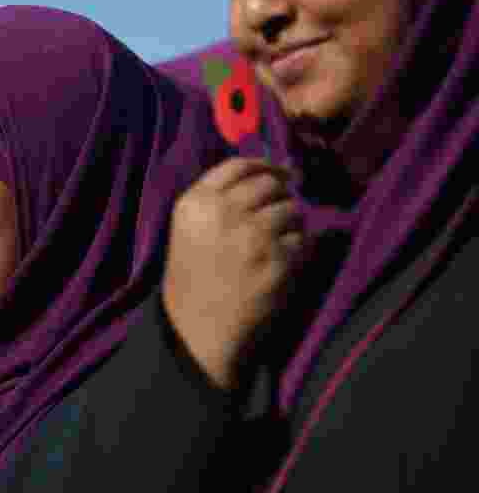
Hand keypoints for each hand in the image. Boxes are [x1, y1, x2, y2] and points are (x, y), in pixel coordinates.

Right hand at [162, 158, 304, 389]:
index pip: (239, 165)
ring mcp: (254, 235)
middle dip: (280, 194)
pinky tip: (279, 262)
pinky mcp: (279, 260)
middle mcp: (224, 213)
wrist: (198, 326)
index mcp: (196, 202)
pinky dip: (297, 248)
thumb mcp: (189, 226)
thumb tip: (269, 172)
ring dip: (291, 222)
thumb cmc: (194, 274)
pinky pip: (302, 239)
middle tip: (278, 211)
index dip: (264, 166)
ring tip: (276, 241)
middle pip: (269, 183)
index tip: (278, 174)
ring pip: (291, 209)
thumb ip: (218, 197)